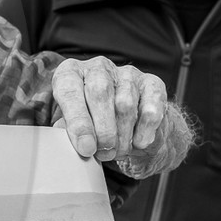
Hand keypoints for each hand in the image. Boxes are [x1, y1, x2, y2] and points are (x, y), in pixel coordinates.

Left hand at [49, 57, 191, 178]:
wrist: (128, 126)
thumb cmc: (91, 125)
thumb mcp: (73, 126)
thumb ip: (69, 130)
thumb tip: (73, 140)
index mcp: (70, 73)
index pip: (69, 91)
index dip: (78, 122)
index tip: (86, 148)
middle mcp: (98, 67)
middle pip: (99, 93)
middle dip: (102, 130)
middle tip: (103, 153)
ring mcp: (127, 73)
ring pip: (125, 103)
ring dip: (122, 134)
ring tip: (117, 152)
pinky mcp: (152, 83)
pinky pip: (150, 108)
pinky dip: (145, 130)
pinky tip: (138, 143)